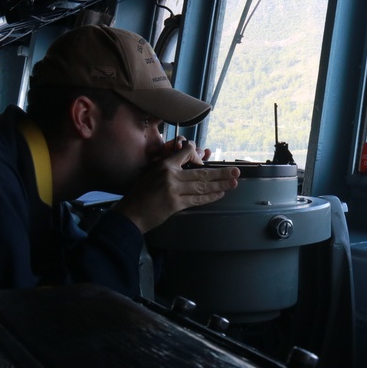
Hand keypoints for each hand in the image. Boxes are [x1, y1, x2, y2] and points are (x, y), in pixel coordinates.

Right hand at [112, 141, 238, 232]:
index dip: (199, 156)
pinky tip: (220, 194)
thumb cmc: (139, 194)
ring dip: (220, 185)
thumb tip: (185, 166)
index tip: (208, 158)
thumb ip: (167, 169)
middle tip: (236, 171)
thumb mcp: (151, 174)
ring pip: (202, 186)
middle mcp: (171, 176)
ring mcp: (174, 190)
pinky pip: (197, 200)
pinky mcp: (175, 204)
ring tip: (233, 182)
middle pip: (201, 173)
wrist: (130, 213)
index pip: (186, 154)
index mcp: (164, 166)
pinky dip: (210, 197)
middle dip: (221, 173)